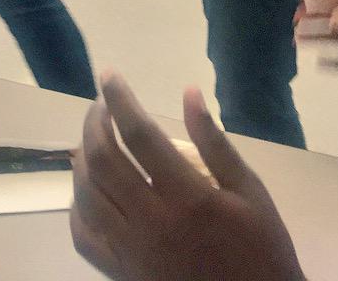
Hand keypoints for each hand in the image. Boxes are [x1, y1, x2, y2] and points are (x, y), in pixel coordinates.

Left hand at [71, 72, 304, 280]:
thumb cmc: (260, 249)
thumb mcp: (250, 192)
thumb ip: (215, 142)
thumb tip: (189, 92)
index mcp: (187, 197)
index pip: (139, 134)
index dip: (119, 98)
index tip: (109, 76)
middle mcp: (152, 221)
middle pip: (102, 160)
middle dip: (94, 122)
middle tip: (100, 105)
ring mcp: (132, 250)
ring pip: (86, 194)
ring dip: (81, 158)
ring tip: (93, 139)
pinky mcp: (122, 273)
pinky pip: (84, 236)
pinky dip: (76, 206)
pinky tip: (87, 188)